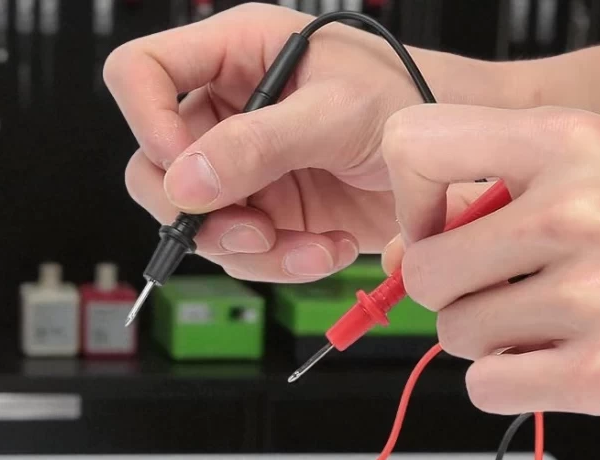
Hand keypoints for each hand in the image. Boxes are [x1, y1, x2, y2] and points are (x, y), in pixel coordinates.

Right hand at [103, 3, 496, 281]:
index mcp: (234, 56)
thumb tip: (185, 181)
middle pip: (155, 168)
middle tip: (253, 229)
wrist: (458, 163)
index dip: (147, 122)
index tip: (186, 169)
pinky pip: (243, 255)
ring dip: (254, 251)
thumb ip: (257, 145)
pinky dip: (283, 264)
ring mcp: (245, 171)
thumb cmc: (414, 98)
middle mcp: (229, 113)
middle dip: (201, 214)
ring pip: (199, 227)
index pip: (141, 73)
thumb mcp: (335, 113)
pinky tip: (328, 249)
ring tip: (313, 246)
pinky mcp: (269, 216)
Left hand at [381, 104, 599, 426]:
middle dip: (455, 294)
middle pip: (424, 271)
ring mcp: (592, 293)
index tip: (443, 227)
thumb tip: (398, 251)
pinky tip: (560, 363)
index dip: (413, 200)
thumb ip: (503, 197)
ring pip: (455, 335)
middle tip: (509, 293)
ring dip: (491, 341)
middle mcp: (579, 210)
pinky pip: (485, 386)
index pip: (416, 144)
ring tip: (556, 326)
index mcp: (575, 144)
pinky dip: (510, 385)